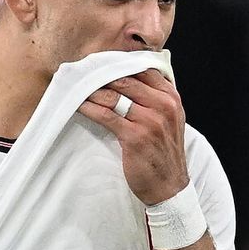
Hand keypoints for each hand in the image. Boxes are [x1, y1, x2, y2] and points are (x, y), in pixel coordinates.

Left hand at [77, 69, 189, 204]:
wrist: (169, 187)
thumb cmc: (163, 154)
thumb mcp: (168, 120)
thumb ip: (155, 99)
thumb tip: (127, 78)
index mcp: (171, 98)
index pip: (143, 69)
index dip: (118, 63)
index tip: (100, 62)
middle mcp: (164, 105)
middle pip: (125, 79)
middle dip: (101, 74)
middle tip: (82, 72)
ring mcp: (150, 121)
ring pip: (114, 95)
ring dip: (91, 90)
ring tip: (77, 87)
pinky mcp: (135, 136)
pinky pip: (106, 115)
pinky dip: (89, 108)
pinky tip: (79, 105)